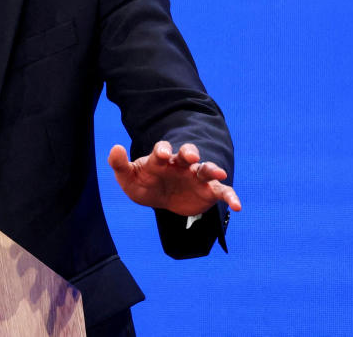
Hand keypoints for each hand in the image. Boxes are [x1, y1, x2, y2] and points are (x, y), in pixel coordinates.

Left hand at [108, 141, 241, 216]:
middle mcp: (181, 164)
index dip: (162, 150)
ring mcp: (196, 176)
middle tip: (190, 156)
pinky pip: (222, 191)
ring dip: (212, 168)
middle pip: (187, 153)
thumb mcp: (129, 178)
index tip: (162, 154)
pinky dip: (231, 196)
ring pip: (206, 168)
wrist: (161, 200)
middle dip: (189, 152)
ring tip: (219, 173)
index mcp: (161, 159)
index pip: (162, 149)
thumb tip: (115, 147)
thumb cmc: (144, 184)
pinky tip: (237, 206)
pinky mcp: (209, 190)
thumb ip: (119, 164)